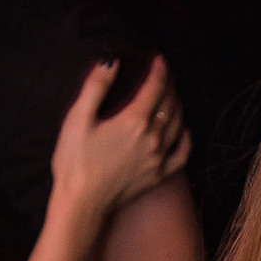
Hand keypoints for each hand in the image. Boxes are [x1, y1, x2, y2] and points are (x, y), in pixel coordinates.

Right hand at [49, 57, 189, 226]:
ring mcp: (159, 159)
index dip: (159, 69)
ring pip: (178, 125)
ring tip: (172, 94)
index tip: (158, 57)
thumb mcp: (78, 118)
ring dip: (178, 105)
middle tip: (164, 72)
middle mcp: (152, 138)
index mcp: (134, 121)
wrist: (82, 203)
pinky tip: (183, 130)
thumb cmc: (74, 160)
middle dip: (169, 84)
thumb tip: (111, 60)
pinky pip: (182, 154)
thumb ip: (96, 87)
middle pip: (170, 104)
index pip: (155, 87)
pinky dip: (185, 138)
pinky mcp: (158, 176)